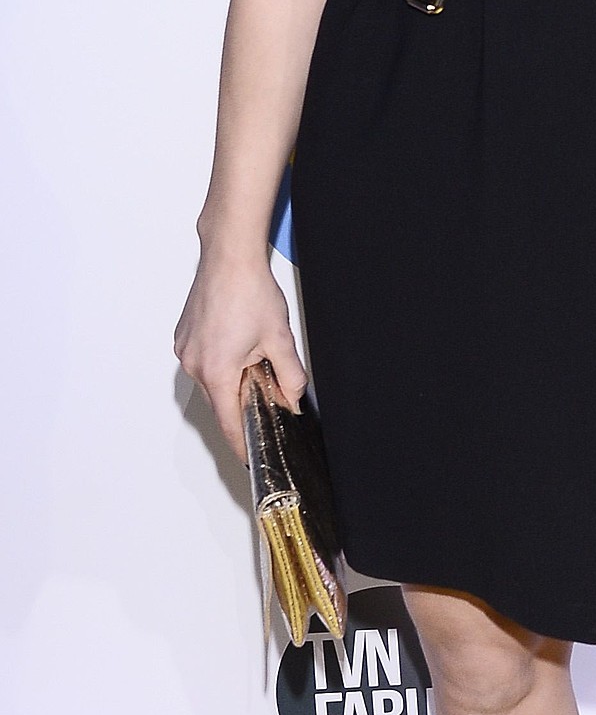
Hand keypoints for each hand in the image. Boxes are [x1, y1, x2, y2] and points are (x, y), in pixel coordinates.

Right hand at [175, 249, 305, 453]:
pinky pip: (204, 362)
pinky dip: (222, 362)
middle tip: (268, 386)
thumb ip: (290, 378)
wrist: (229, 257)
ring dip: (233, 378)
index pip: (229, 423)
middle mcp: (194, 365)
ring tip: (254, 354)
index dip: (242, 443)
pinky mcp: (184, 337)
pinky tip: (239, 341)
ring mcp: (186, 350)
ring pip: (213, 380)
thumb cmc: (249, 291)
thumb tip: (292, 400)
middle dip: (245, 400)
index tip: (251, 457)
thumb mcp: (280, 340)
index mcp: (216, 372)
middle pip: (222, 400)